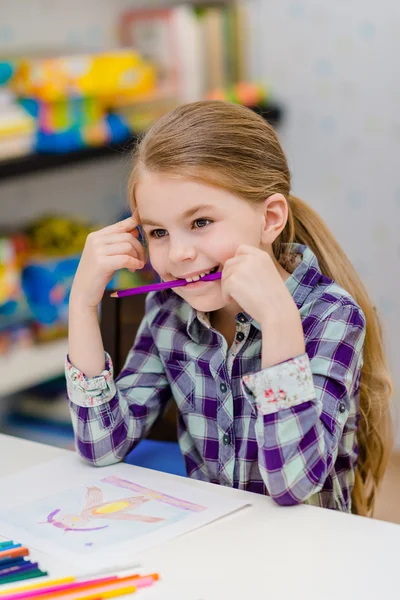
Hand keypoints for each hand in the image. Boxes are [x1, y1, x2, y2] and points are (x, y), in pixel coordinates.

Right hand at [70, 213, 145, 308]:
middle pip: (128, 237)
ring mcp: (97, 251)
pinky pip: (125, 259)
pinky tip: (135, 269)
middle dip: (139, 248)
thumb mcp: (106, 254)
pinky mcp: (101, 263)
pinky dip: (134, 264)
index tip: (142, 236)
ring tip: (135, 267)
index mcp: (96, 235)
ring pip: (128, 247)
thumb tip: (135, 229)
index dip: (135, 227)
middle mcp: (95, 240)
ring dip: (137, 257)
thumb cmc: (97, 274)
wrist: (83, 293)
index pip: (121, 225)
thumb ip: (117, 242)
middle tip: (141, 260)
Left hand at [221, 244, 304, 366]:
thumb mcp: (268, 273)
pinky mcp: (233, 280)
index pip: (241, 249)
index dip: (237, 261)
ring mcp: (241, 268)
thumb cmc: (274, 298)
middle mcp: (251, 258)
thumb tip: (232, 269)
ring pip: (225, 275)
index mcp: (261, 255)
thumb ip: (253, 267)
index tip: (238, 273)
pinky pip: (223, 287)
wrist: (278, 311)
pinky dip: (225, 296)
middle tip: (235, 289)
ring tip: (236, 297)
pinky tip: (233, 301)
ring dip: (227, 286)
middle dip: (229, 276)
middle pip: (230, 262)